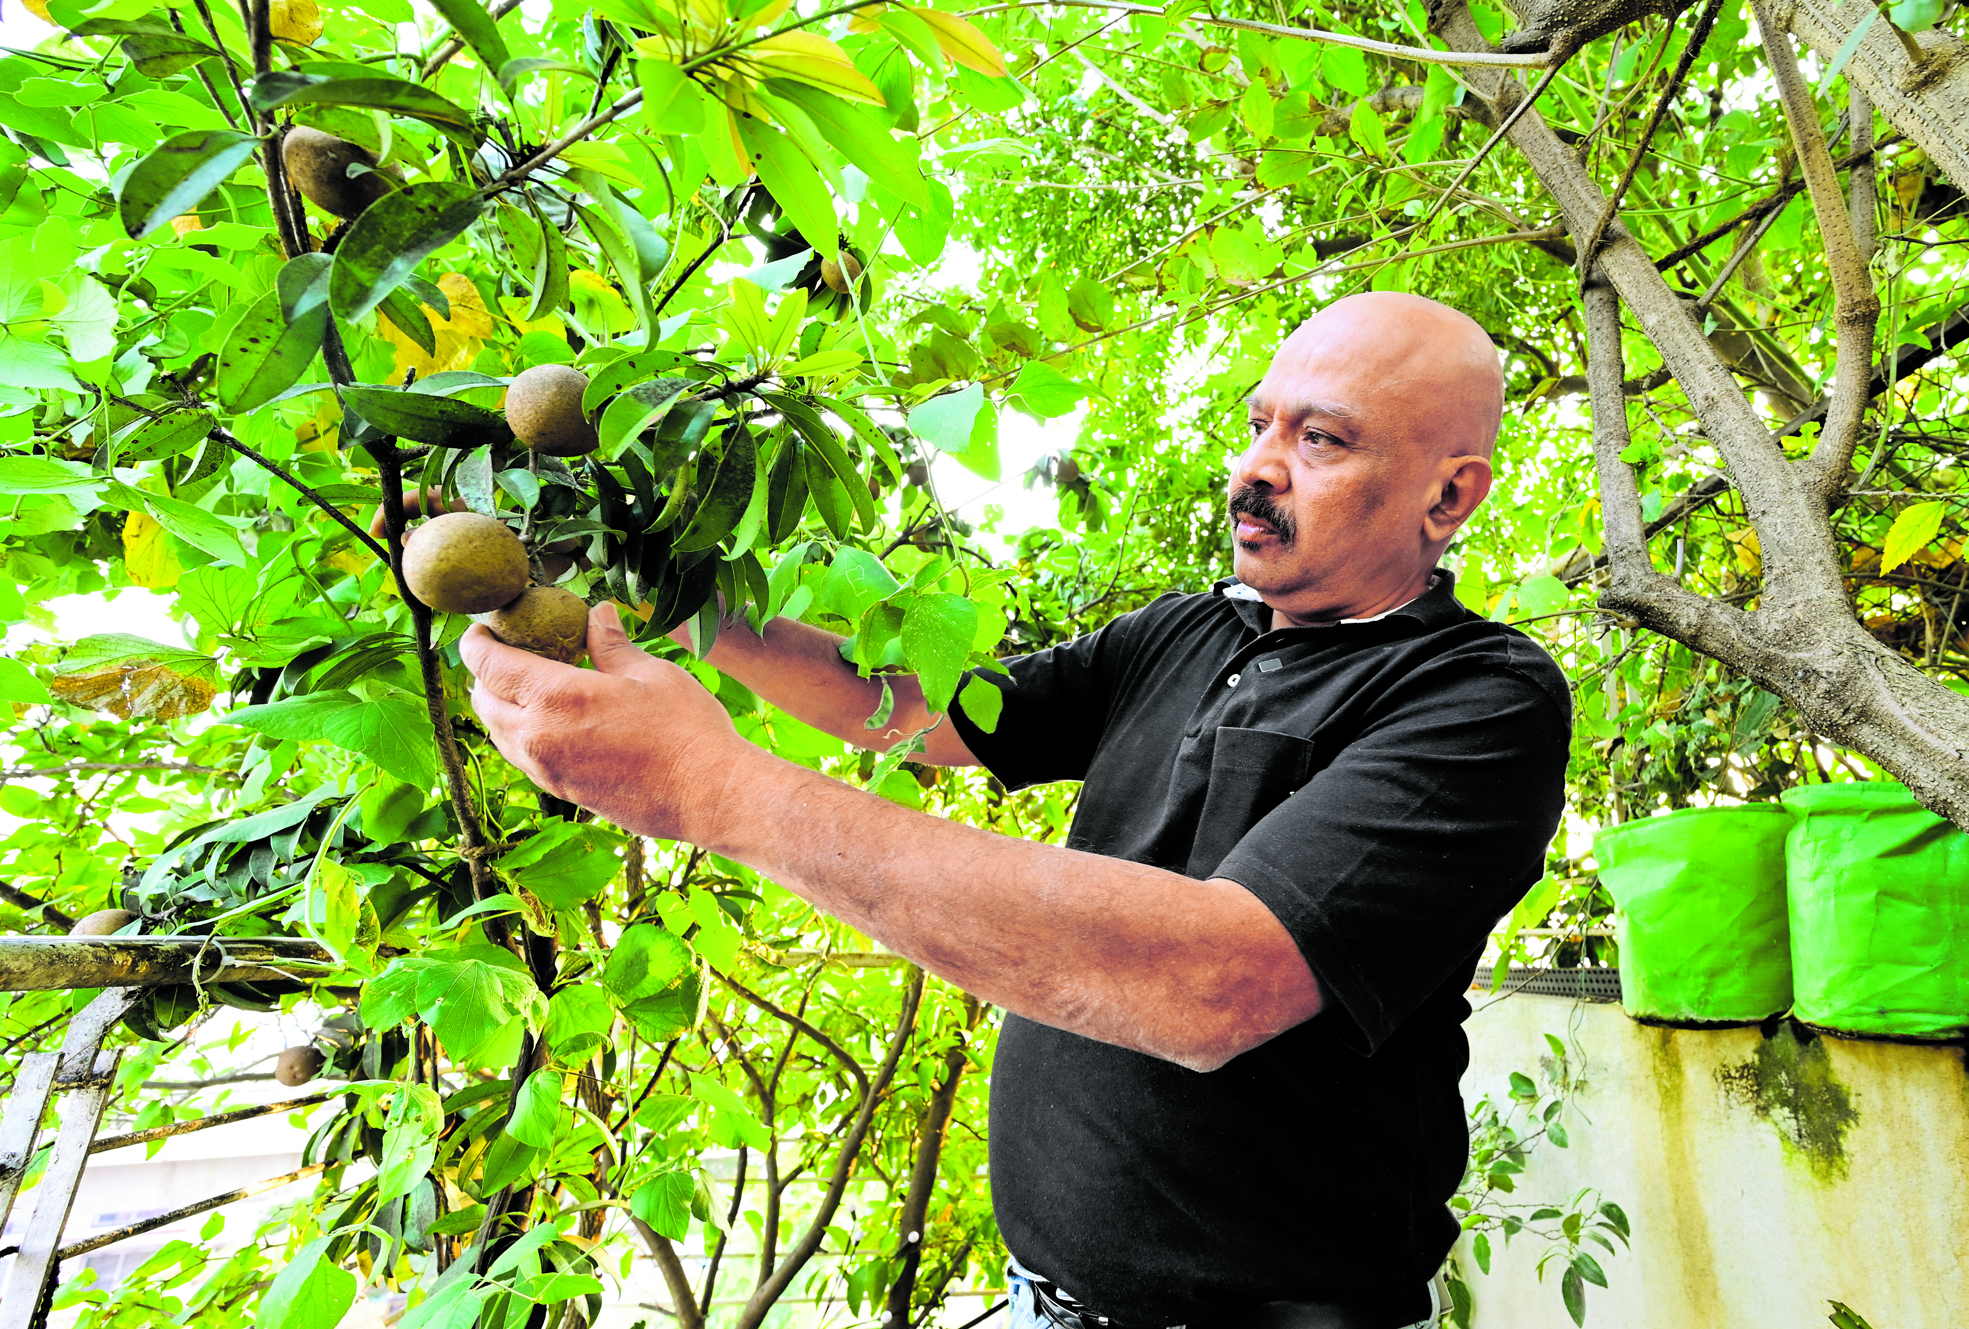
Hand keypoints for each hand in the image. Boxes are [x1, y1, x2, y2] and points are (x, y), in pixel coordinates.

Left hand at [461, 601, 751, 840]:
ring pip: (499, 734)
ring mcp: (548, 770)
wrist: (708, 794)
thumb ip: (611, 644)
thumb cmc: (685, 728)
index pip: (489, 665)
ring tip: (531, 686)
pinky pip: (523, 758)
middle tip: (508, 653)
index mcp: (555, 698)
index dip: (476, 643)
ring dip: (502, 707)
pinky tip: (555, 721)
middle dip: (485, 674)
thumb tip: (596, 614)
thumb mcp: (649, 673)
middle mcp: (538, 737)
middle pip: (483, 702)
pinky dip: (522, 734)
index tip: (481, 629)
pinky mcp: (563, 791)